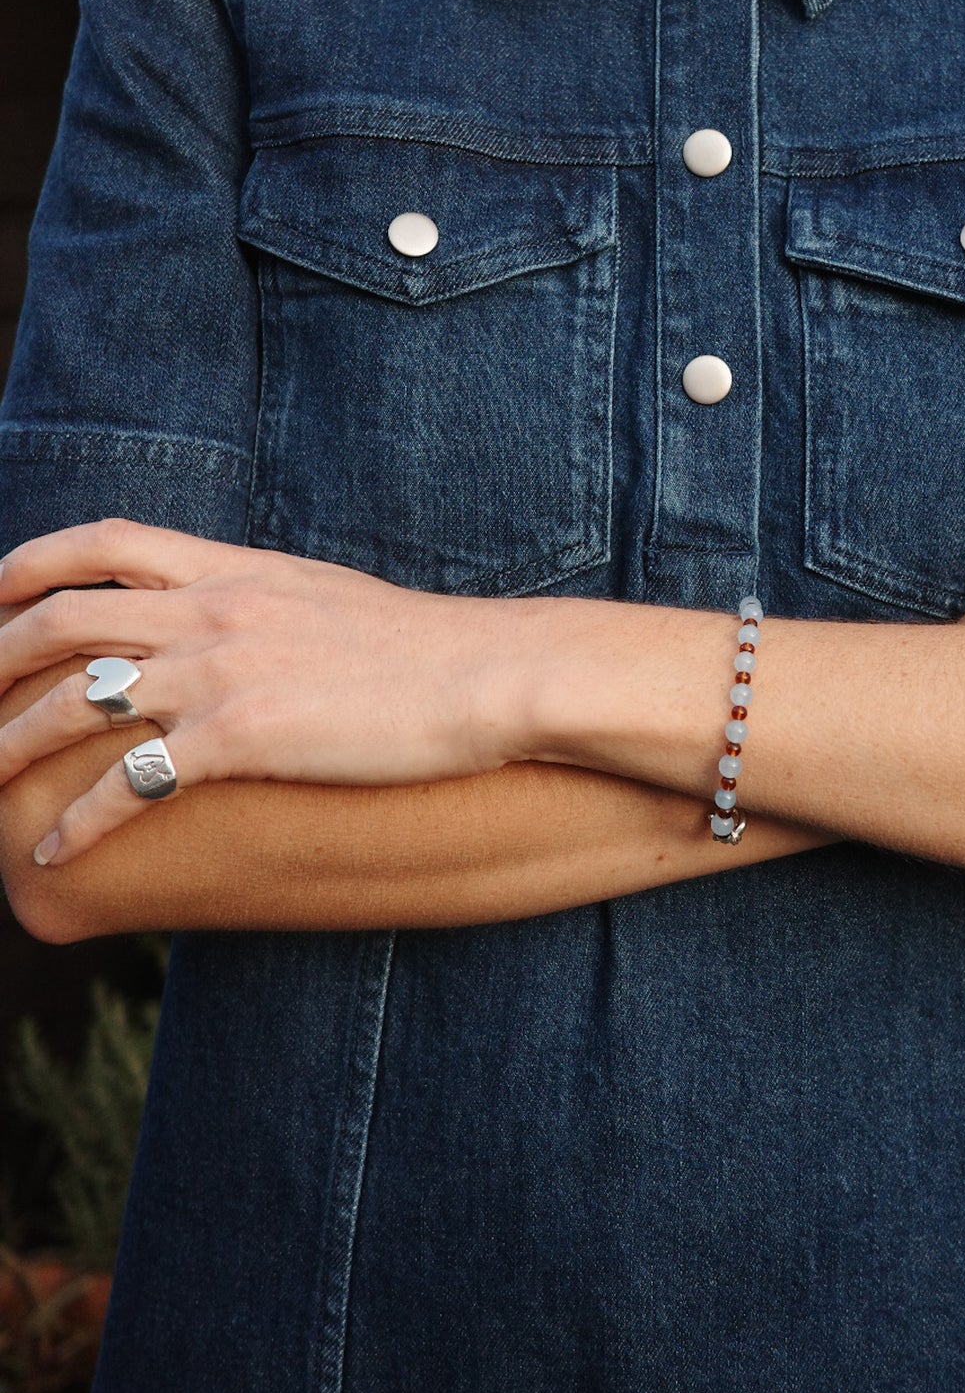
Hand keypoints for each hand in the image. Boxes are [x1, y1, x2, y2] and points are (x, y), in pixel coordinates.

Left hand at [0, 524, 537, 867]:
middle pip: (64, 618)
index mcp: (237, 570)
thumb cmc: (427, 648)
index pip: (107, 542)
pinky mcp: (245, 737)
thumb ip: (265, 600)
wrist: (489, 675)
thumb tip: (237, 617)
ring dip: (10, 743)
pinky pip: (131, 783)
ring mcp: (225, 673)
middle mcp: (215, 611)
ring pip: (76, 701)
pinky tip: (55, 849)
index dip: (32, 563)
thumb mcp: (330, 599)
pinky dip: (80, 820)